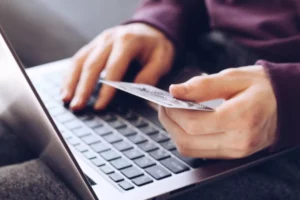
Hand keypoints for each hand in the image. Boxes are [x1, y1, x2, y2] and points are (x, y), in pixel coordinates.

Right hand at [61, 23, 174, 110]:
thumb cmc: (156, 46)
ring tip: (66, 100)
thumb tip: (134, 92)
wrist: (148, 30)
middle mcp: (109, 39)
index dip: (106, 89)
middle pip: (92, 65)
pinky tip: (66, 89)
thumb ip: (150, 75)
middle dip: (83, 88)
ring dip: (71, 82)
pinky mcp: (93, 46)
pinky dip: (70, 75)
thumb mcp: (162, 59)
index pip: (113, 68)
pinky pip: (78, 60)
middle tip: (77, 107)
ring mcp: (98, 41)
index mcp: (127, 42)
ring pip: (80, 61)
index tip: (99, 106)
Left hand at [159, 66, 276, 158]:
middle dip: (169, 122)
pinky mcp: (233, 154)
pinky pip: (200, 152)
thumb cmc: (262, 87)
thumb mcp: (233, 77)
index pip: (193, 123)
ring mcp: (236, 151)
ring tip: (173, 113)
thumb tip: (175, 91)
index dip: (173, 112)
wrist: (286, 103)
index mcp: (241, 118)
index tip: (165, 100)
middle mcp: (239, 141)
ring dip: (175, 132)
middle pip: (187, 140)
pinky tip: (187, 123)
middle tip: (165, 105)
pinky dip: (187, 138)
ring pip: (190, 149)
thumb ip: (203, 85)